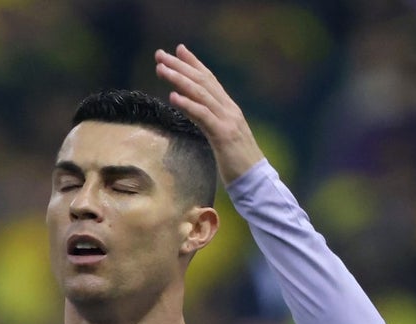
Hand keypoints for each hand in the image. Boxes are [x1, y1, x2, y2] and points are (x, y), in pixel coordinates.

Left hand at [155, 45, 263, 184]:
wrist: (255, 181)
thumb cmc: (237, 163)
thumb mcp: (222, 138)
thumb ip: (210, 123)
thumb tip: (195, 114)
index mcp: (229, 109)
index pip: (210, 80)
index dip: (194, 64)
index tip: (179, 50)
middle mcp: (229, 110)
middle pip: (203, 81)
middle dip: (180, 66)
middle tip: (160, 54)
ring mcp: (228, 121)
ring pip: (201, 94)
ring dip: (179, 79)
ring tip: (161, 69)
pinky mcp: (223, 135)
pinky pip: (203, 116)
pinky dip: (188, 104)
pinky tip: (173, 96)